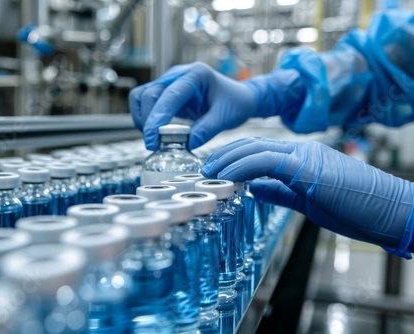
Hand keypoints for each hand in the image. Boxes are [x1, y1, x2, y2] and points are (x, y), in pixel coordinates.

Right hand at [129, 62, 303, 149]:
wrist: (239, 98)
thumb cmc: (235, 103)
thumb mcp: (225, 118)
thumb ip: (206, 130)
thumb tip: (186, 144)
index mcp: (196, 75)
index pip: (170, 95)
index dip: (158, 118)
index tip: (153, 139)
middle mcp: (179, 74)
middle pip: (150, 94)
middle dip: (148, 121)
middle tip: (153, 145)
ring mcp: (170, 81)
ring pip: (142, 96)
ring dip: (143, 118)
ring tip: (154, 138)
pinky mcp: (165, 91)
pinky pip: (145, 100)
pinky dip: (144, 116)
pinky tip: (155, 131)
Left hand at [201, 137, 413, 257]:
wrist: (393, 211)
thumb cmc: (357, 208)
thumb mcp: (307, 200)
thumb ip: (280, 192)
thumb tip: (255, 189)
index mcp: (301, 157)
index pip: (259, 149)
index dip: (234, 156)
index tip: (215, 170)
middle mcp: (301, 150)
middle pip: (252, 143)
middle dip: (225, 154)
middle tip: (205, 168)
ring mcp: (305, 156)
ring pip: (256, 148)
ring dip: (228, 159)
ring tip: (209, 171)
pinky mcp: (309, 167)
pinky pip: (268, 162)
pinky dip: (244, 167)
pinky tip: (228, 177)